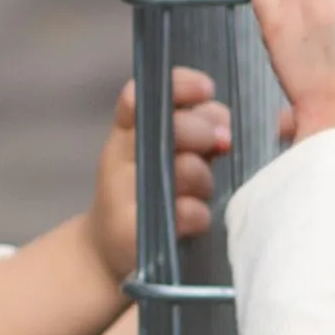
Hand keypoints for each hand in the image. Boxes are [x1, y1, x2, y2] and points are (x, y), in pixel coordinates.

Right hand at [78, 68, 224, 289]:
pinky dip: (199, 214)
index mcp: (128, 129)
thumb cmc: (152, 192)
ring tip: (203, 190)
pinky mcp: (129, 231)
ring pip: (184, 169)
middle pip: (172, 127)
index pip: (145, 94)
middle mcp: (119, 155)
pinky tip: (197, 218)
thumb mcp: (169, 152)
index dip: (179, 86)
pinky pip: (184, 213)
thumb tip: (226, 124)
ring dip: (205, 179)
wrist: (109, 248)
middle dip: (205, 131)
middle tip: (221, 141)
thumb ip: (197, 129)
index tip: (207, 89)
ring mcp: (121, 193)